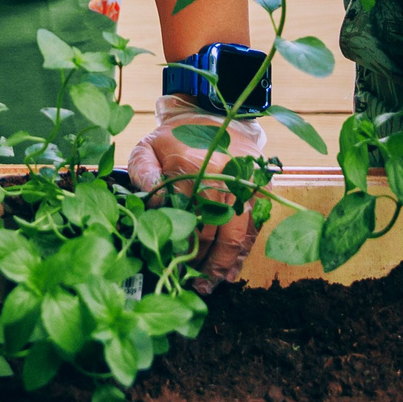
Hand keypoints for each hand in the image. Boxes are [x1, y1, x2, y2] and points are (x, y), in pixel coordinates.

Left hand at [125, 96, 268, 282]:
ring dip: (221, 267)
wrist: (217, 115)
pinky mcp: (259, 192)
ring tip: (208, 286)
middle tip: (187, 285)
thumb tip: (151, 201)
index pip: (182, 216)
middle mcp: (222, 178)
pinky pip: (252, 231)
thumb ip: (143, 172)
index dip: (175, 244)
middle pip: (210, 233)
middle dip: (198, 263)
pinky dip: (241, 256)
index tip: (165, 264)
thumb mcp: (149, 146)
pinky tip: (230, 273)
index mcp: (191, 167)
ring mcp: (244, 187)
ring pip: (234, 238)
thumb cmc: (178, 137)